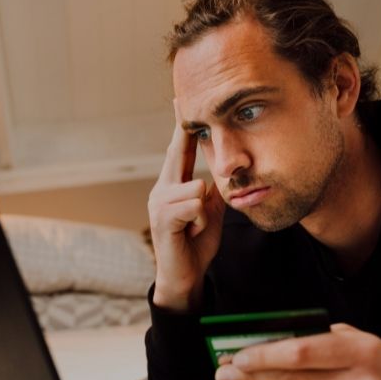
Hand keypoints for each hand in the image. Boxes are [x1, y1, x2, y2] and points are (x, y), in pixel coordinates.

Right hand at [148, 122, 225, 310]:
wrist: (185, 277)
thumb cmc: (196, 245)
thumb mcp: (211, 213)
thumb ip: (213, 192)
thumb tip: (222, 172)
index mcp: (172, 186)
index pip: (177, 151)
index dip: (180, 127)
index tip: (180, 101)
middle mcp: (160, 190)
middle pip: (176, 154)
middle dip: (184, 134)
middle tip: (184, 110)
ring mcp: (158, 203)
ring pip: (196, 188)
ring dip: (204, 212)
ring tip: (196, 228)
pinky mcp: (162, 218)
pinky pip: (194, 205)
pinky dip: (200, 221)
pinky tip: (191, 233)